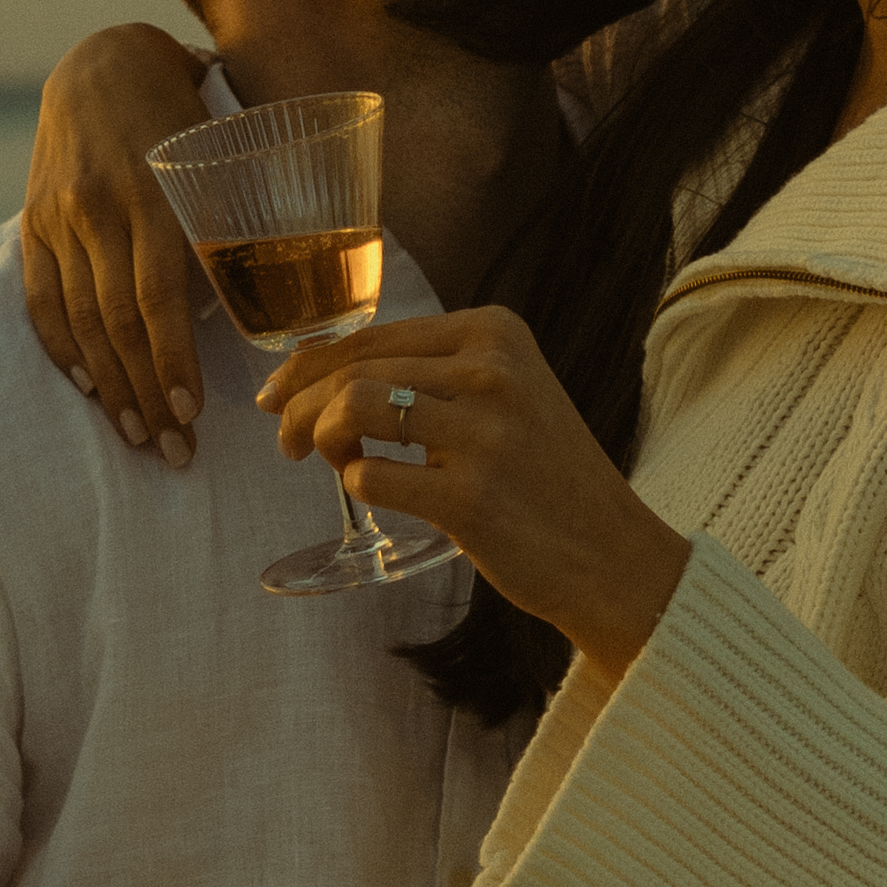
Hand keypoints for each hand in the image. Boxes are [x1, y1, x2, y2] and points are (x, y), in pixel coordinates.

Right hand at [21, 24, 210, 467]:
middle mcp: (99, 212)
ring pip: (81, 323)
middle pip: (118, 327)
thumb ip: (246, 218)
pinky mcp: (34, 222)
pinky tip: (88, 387)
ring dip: (110, 389)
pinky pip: (42, 299)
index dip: (172, 364)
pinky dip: (63, 350)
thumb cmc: (187, 110)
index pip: (157, 302)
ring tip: (138, 435)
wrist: (103, 58)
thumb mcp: (224, 154)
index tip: (192, 412)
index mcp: (154, 197)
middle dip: (148, 396)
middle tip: (175, 450)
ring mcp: (59, 218)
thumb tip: (301, 287)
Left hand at [260, 307, 690, 679]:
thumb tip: (323, 375)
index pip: (373, 336)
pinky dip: (354, 482)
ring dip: (319, 437)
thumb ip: (433, 374)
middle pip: (353, 370)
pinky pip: (370, 475)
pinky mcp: (471, 497)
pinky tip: (372, 490)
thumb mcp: (505, 395)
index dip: (308, 365)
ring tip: (328, 464)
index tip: (277, 394)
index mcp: (496, 332)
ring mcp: (484, 432)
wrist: (610, 553)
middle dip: (298, 406)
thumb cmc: (545, 476)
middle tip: (288, 442)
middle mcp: (492, 370)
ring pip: (351, 408)